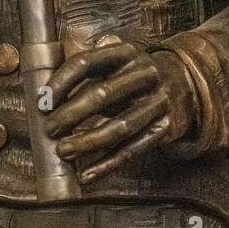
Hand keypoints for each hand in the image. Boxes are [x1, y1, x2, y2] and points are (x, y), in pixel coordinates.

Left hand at [44, 41, 195, 185]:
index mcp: (126, 53)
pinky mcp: (165, 128)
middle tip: (49, 128)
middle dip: (71, 114)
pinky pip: (132, 150)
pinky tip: (87, 174)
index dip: (61, 81)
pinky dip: (107, 164)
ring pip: (119, 127)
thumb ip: (87, 68)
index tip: (43, 100)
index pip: (87, 62)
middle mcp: (145, 74)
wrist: (185, 85)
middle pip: (102, 94)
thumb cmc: (134, 76)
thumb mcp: (116, 60)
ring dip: (87, 141)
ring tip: (63, 150)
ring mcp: (158, 101)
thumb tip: (44, 91)